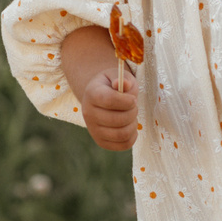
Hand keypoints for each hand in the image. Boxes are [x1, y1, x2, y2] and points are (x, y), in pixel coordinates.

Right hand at [59, 25, 137, 150]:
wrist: (100, 98)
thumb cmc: (113, 85)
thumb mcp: (118, 75)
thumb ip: (123, 79)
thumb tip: (125, 85)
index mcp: (92, 94)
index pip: (110, 101)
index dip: (127, 101)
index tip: (133, 99)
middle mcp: (88, 113)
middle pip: (118, 120)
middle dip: (133, 112)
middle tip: (133, 106)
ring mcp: (93, 130)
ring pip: (122, 134)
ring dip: (133, 124)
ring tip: (132, 116)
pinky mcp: (101, 142)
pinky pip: (124, 145)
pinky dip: (133, 136)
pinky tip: (130, 126)